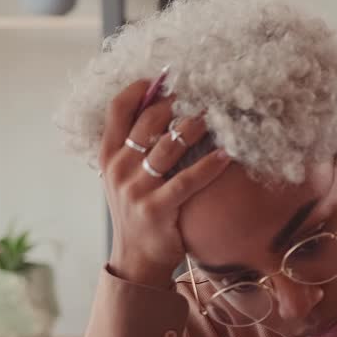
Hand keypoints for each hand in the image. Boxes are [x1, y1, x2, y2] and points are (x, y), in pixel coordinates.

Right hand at [98, 79, 230, 287]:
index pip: (117, 110)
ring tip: (216, 115)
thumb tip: (160, 106)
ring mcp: (136, 189)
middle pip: (148, 122)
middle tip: (201, 93)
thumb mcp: (126, 177)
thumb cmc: (138, 211)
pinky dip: (209, 165)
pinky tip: (227, 154)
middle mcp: (119, 169)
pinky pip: (188, 180)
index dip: (139, 89)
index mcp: (109, 156)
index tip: (163, 78)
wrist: (135, 259)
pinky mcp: (157, 209)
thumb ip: (136, 146)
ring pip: (169, 146)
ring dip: (195, 127)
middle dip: (176, 104)